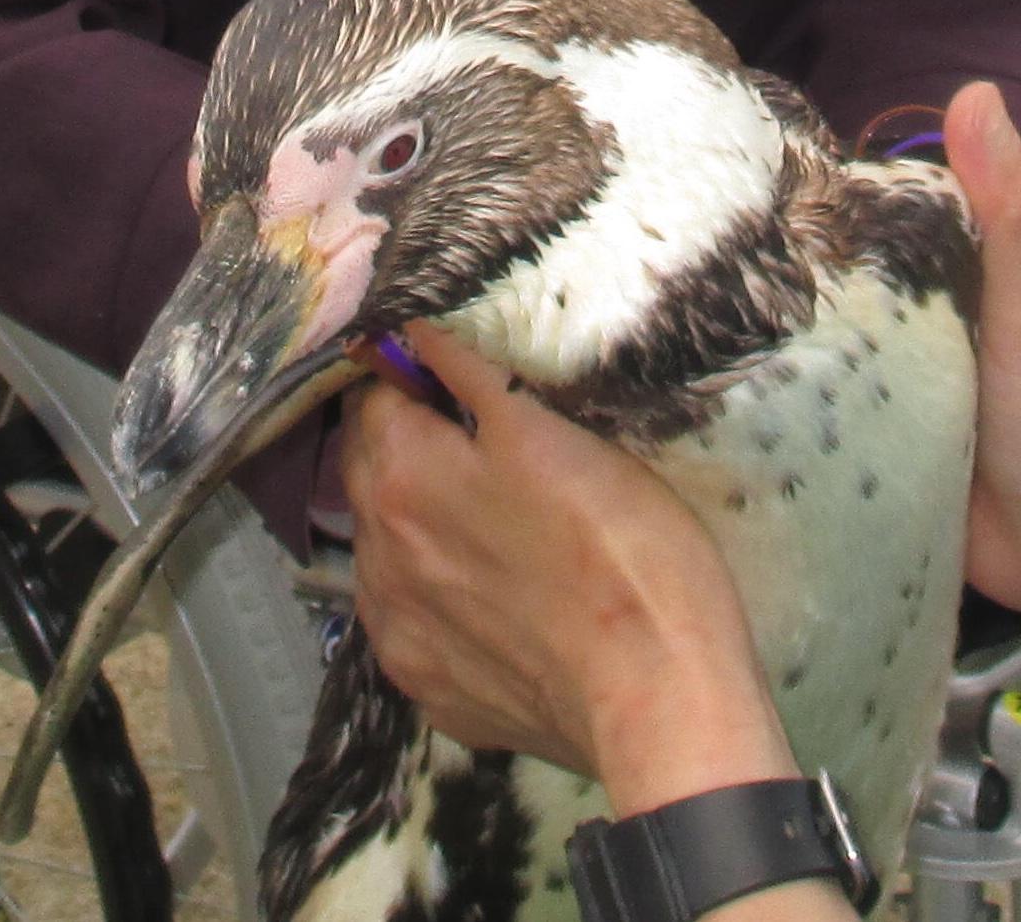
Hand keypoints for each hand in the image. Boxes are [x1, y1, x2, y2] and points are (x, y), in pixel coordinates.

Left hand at [341, 326, 794, 807]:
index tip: (445, 369)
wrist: (654, 692)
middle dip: (401, 439)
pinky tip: (489, 589)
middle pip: (366, 469)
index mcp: (403, 478)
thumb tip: (413, 328)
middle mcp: (379, 555)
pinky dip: (433, 590)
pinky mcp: (428, 689)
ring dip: (413, 518)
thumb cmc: (619, 545)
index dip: (407, 373)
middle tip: (466, 430)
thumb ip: (471, 376)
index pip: (373, 398)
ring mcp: (398, 632)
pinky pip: (410, 617)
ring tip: (485, 514)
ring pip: (382, 547)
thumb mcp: (554, 432)